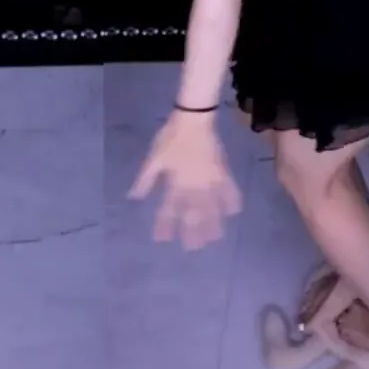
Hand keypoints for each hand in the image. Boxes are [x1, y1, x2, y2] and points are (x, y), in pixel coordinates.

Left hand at [128, 111, 240, 250]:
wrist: (193, 120)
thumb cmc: (170, 138)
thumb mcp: (154, 158)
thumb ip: (145, 179)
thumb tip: (134, 197)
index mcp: (176, 183)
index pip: (169, 209)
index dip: (165, 225)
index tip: (161, 240)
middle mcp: (195, 186)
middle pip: (194, 213)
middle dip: (192, 231)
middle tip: (193, 248)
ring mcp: (211, 181)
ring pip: (212, 207)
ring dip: (213, 223)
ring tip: (214, 239)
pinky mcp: (222, 172)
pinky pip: (229, 191)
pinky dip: (231, 202)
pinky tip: (233, 213)